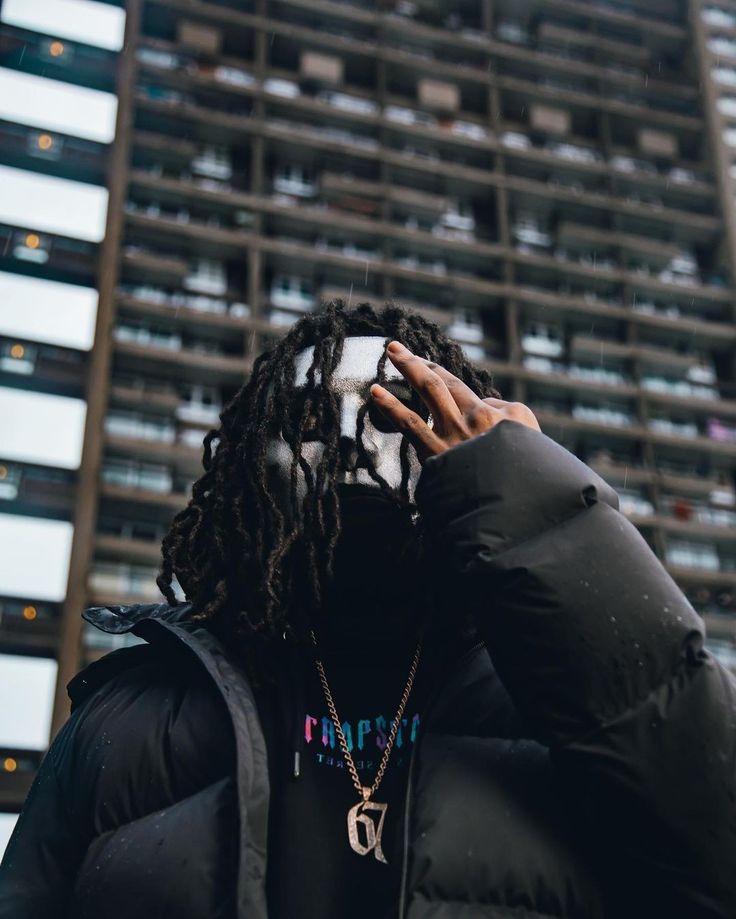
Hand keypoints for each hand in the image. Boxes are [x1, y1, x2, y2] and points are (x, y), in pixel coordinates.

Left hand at [370, 340, 540, 463]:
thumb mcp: (529, 443)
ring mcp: (454, 433)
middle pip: (446, 383)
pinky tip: (376, 392)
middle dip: (420, 363)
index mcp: (499, 416)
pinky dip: (392, 406)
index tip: (429, 374)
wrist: (510, 503)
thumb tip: (486, 406)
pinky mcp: (436, 453)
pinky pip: (410, 423)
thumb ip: (508, 420)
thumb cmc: (523, 476)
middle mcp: (475, 417)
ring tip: (392, 351)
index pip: (469, 394)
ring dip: (409, 368)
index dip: (446, 381)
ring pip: (430, 390)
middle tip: (397, 348)